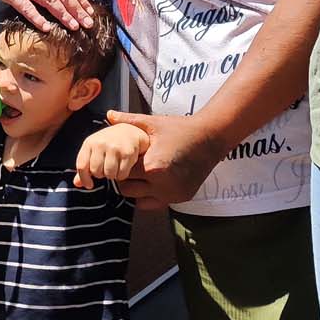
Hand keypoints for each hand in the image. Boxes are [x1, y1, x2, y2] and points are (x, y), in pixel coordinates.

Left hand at [73, 122, 148, 188]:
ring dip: (112, 175)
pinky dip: (122, 175)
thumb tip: (77, 183)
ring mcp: (114, 147)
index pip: (81, 165)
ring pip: (109, 174)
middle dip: (101, 174)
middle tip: (106, 169)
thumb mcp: (94, 150)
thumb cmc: (109, 143)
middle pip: (96, 171)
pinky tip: (123, 167)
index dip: (84, 179)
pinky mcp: (127, 153)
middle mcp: (101, 143)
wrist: (130, 131)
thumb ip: (85, 166)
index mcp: (89, 142)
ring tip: (114, 167)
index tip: (89, 185)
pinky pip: (121, 174)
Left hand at [105, 109, 222, 206]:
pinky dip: (151, 195)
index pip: (121, 173)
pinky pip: (156, 203)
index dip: (119, 164)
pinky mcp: (181, 198)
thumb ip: (129, 121)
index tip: (122, 157)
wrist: (210, 137)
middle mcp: (162, 185)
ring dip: (137, 189)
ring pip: (139, 200)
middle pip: (127, 189)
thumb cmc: (180, 129)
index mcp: (152, 167)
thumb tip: (108, 115)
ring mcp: (172, 195)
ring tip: (141, 174)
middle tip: (129, 166)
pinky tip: (153, 181)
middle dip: (125, 178)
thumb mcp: (153, 123)